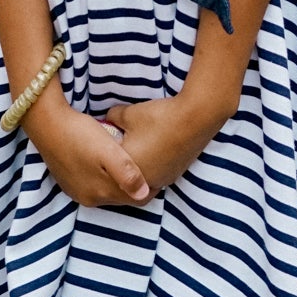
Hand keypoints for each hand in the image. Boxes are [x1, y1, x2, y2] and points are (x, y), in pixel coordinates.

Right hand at [27, 95, 153, 207]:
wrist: (48, 124)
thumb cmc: (81, 135)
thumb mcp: (108, 151)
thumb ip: (126, 173)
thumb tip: (144, 193)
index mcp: (100, 193)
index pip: (134, 198)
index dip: (149, 187)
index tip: (160, 170)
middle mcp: (88, 197)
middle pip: (120, 196)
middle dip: (136, 185)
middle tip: (149, 164)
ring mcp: (76, 190)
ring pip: (107, 190)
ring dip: (120, 181)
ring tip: (132, 162)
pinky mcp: (68, 180)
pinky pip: (94, 183)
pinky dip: (106, 177)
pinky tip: (109, 161)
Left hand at [105, 92, 227, 193]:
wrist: (194, 118)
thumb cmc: (157, 118)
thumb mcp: (128, 113)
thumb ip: (112, 118)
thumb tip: (108, 119)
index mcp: (128, 170)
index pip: (108, 169)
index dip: (104, 156)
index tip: (102, 145)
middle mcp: (143, 182)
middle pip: (122, 181)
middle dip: (118, 167)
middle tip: (116, 151)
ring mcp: (160, 181)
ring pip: (140, 182)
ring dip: (135, 170)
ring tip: (136, 150)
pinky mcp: (173, 177)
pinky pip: (154, 178)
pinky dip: (150, 168)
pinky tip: (152, 151)